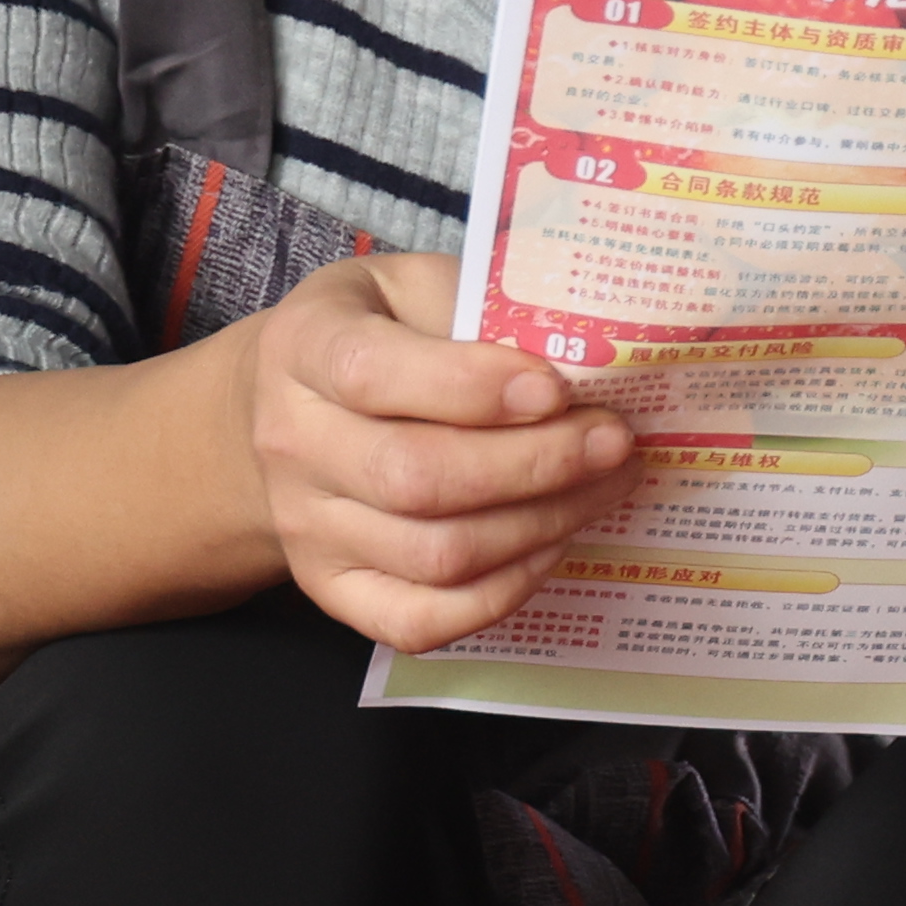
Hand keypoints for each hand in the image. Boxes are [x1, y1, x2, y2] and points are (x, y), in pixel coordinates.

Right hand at [243, 248, 641, 652]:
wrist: (294, 402)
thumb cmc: (384, 331)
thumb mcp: (420, 286)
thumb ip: (485, 311)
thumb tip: (592, 360)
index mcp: (306, 347)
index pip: (374, 375)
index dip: (473, 386)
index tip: (555, 388)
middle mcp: (292, 442)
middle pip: (416, 478)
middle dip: (535, 464)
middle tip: (612, 441)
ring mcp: (306, 526)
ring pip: (433, 554)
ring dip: (540, 524)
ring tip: (605, 485)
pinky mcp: (330, 587)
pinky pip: (419, 620)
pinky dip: (501, 592)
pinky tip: (552, 543)